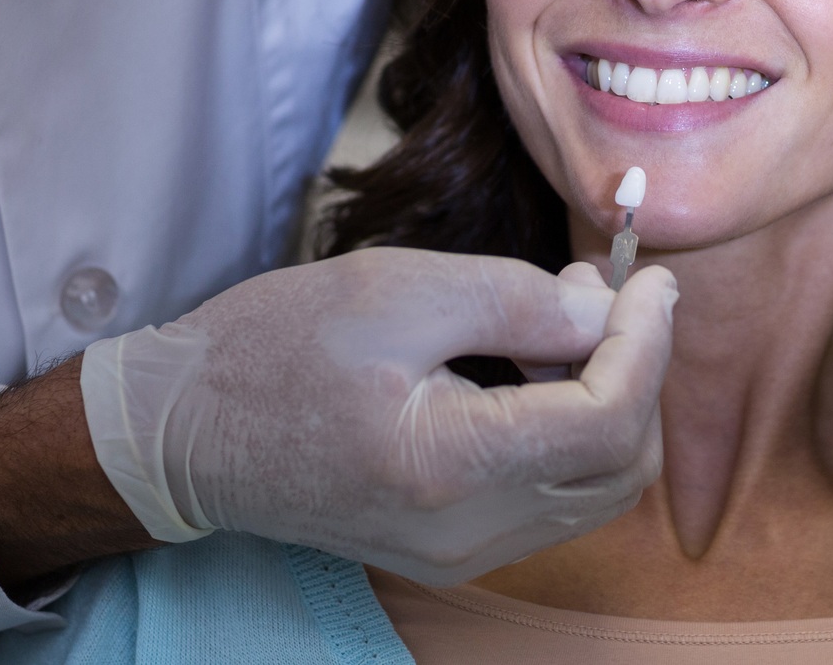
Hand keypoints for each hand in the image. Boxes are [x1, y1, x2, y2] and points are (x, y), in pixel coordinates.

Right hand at [80, 248, 674, 583]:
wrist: (182, 431)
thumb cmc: (274, 348)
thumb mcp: (398, 290)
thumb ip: (517, 301)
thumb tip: (603, 309)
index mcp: (450, 466)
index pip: (608, 419)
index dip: (647, 342)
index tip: (650, 278)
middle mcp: (467, 533)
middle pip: (622, 467)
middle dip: (639, 374)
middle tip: (613, 297)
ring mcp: (460, 554)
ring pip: (599, 491)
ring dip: (612, 406)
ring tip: (569, 329)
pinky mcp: (452, 551)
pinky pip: (556, 502)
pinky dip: (574, 437)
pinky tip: (536, 376)